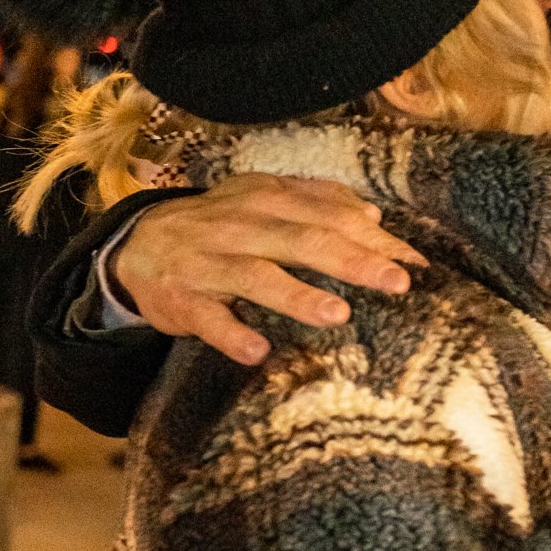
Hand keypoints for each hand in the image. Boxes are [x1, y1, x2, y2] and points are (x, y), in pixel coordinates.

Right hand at [107, 174, 427, 367]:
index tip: (414, 261)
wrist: (136, 247)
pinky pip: (207, 319)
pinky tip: (257, 351)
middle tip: (397, 282)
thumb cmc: (216, 228)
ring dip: (297, 296)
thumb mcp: (260, 202)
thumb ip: (315, 202)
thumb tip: (371, 214)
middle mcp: (239, 226)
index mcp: (264, 200)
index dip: (373, 238)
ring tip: (338, 314)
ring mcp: (208, 264)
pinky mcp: (182, 300)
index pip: (328, 215)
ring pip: (256, 277)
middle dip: (352, 260)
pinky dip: (231, 333)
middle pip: (302, 240)